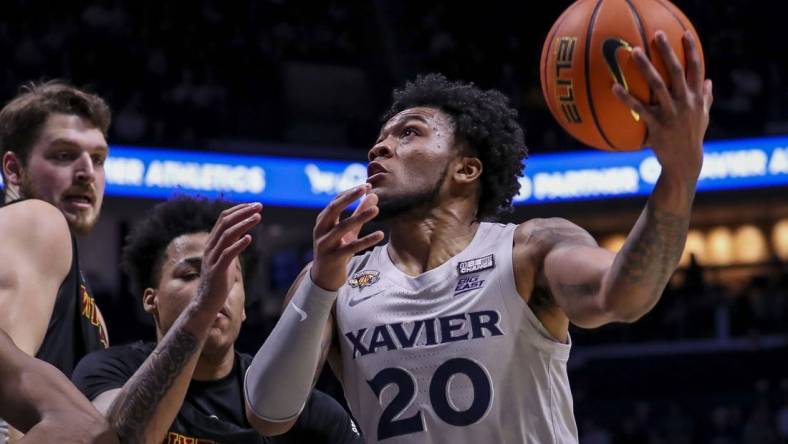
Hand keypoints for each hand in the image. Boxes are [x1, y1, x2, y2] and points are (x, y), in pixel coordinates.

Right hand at [196, 202, 261, 312]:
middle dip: (243, 212)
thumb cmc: (219, 281)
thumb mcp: (227, 258)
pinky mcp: (217, 271)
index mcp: (212, 242)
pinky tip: (249, 238)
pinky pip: (227, 254)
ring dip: (243, 224)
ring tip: (258, 217)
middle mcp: (210, 247)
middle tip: (259, 206)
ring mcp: (212, 258)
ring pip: (226, 235)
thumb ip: (232, 245)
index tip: (254, 205)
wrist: (206, 302)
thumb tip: (243, 233)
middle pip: (225, 222)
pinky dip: (238, 245)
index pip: (223, 218)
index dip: (239, 209)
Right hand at [311, 184, 383, 290]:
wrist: (324, 277)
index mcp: (323, 221)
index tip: (366, 185)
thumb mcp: (348, 231)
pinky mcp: (333, 258)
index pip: (335, 201)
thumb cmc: (336, 249)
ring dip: (360, 217)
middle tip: (365, 187)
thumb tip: (373, 195)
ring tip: (377, 209)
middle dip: (349, 197)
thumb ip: (359, 213)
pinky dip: (366, 240)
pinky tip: (380, 234)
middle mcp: (320, 230)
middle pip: (333, 209)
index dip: (350, 192)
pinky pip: (351, 247)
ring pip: (343, 227)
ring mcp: (325, 244)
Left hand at [613, 30, 712, 181]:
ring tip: (634, 52)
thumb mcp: (703, 117)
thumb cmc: (692, 138)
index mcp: (697, 98)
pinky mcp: (657, 125)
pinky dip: (626, 98)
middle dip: (668, 52)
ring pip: (658, 85)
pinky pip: (639, 108)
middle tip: (657, 35)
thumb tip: (709, 81)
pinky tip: (614, 87)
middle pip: (678, 72)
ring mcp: (672, 113)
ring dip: (646, 67)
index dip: (691, 51)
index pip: (697, 69)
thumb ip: (706, 98)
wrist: (685, 163)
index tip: (684, 34)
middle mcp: (686, 103)